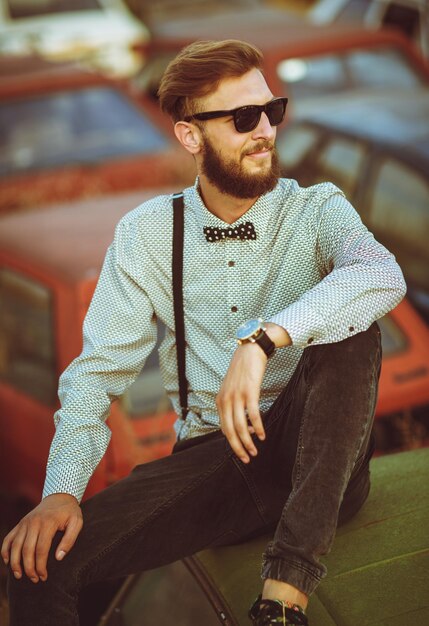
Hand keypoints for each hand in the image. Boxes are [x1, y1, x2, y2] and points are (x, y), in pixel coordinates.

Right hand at [1, 493, 82, 582]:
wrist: (59, 496)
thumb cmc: (69, 512)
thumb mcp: (77, 522)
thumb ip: (70, 540)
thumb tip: (59, 558)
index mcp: (48, 522)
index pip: (41, 549)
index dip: (41, 566)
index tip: (44, 577)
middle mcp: (34, 522)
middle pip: (26, 549)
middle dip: (28, 568)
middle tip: (34, 579)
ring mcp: (25, 523)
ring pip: (14, 546)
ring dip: (14, 563)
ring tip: (19, 576)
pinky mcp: (20, 523)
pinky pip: (8, 538)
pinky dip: (5, 551)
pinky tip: (7, 562)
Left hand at [216, 323, 290, 462]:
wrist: (250, 351)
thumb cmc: (243, 371)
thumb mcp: (232, 389)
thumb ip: (234, 405)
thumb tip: (243, 427)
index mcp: (220, 401)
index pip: (223, 428)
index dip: (233, 442)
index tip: (241, 451)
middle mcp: (226, 400)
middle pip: (230, 431)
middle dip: (238, 448)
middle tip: (247, 459)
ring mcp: (237, 396)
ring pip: (240, 426)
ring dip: (248, 441)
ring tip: (255, 451)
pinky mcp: (249, 392)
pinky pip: (253, 415)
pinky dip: (257, 427)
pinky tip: (262, 435)